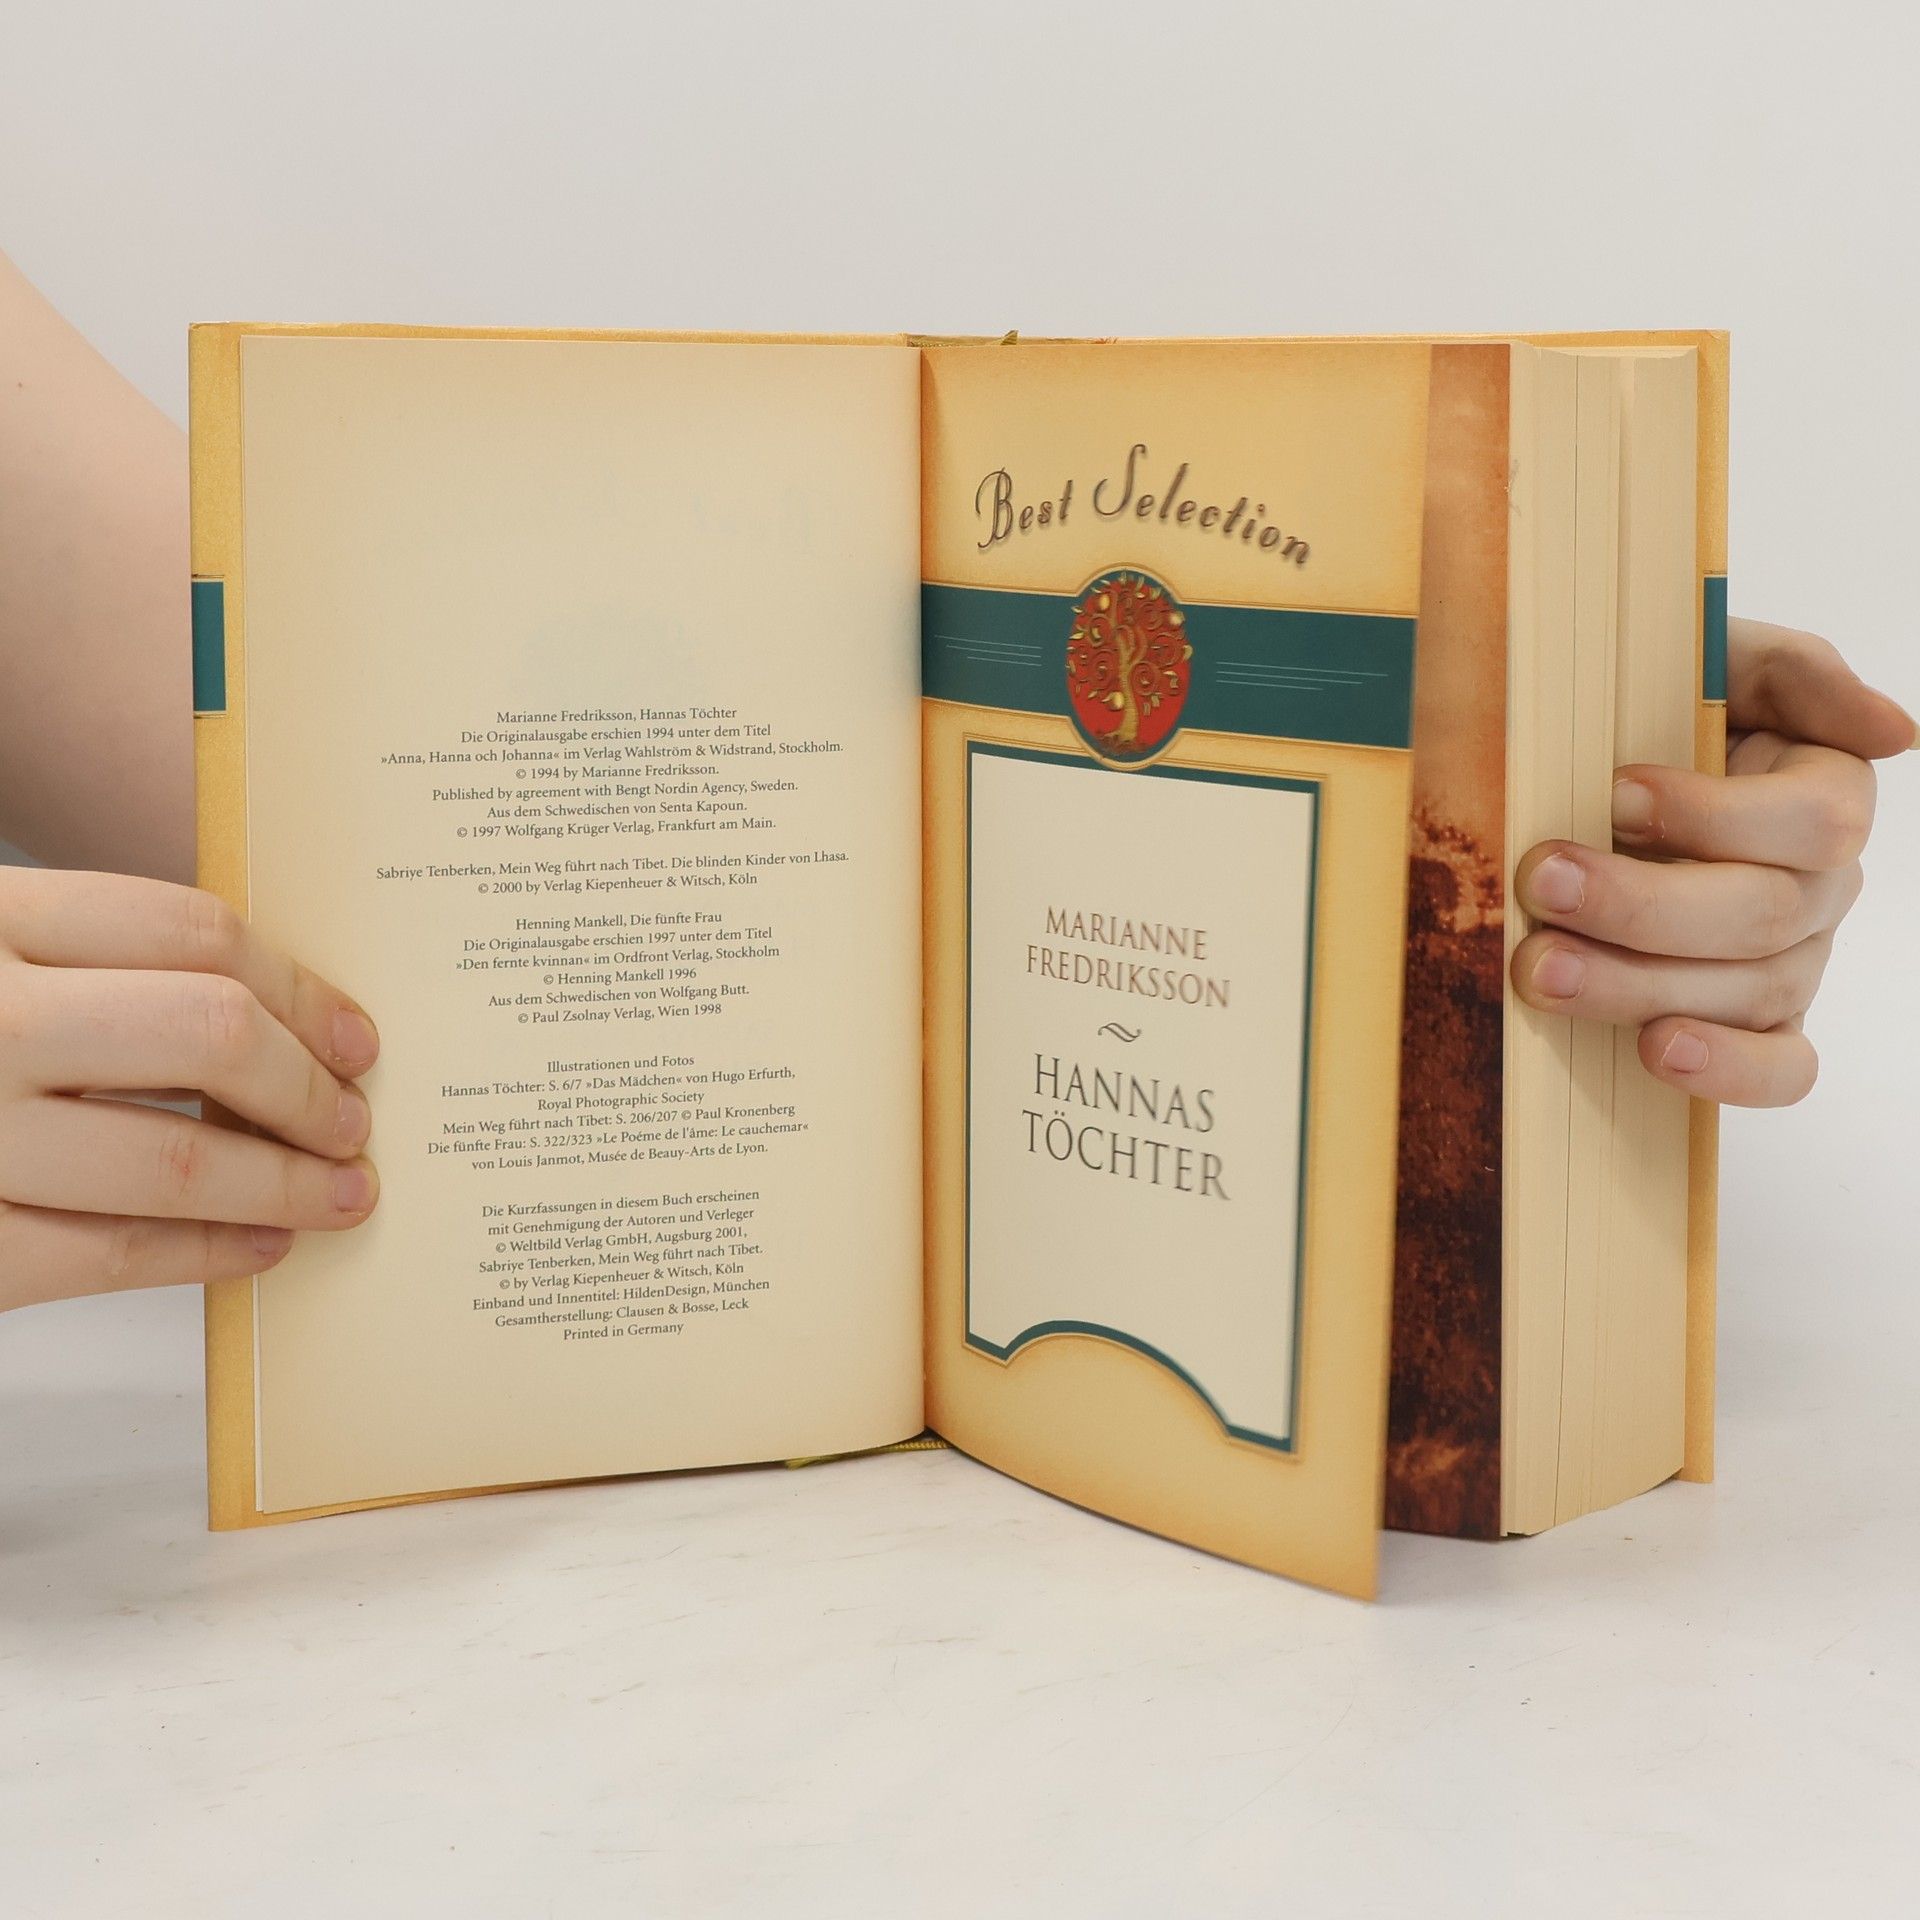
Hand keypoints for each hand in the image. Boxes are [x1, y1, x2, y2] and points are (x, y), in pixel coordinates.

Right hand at [0, 869, 379, 1310]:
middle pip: (207, 1033)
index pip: (191, 933)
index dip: (301, 989)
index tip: (356, 1037)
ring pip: (174, 1158)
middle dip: (309, 1088)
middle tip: (355, 1122)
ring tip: (337, 1194)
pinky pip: (106, 1254)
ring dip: (284, 1184)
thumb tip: (268, 1018)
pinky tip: (259, 1248)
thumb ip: (84, 963)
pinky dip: (207, 1253)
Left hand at [1511, 618, 1914, 1106]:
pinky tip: (1654, 1050)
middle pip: (1764, 914)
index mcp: (1823, 792)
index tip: (1614, 793)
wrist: (1594, 773)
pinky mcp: (1754, 1022)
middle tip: (1543, 881)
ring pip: (1749, 992)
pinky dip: (1726, 1069)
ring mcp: (1791, 960)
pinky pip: (1780, 1067)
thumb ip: (1798, 674)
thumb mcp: (1717, 657)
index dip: (1714, 815)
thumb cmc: (1656, 711)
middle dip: (1642, 902)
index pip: (1815, 821)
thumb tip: (1896, 733)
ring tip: (1538, 969)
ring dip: (1634, 984)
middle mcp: (1819, 885)